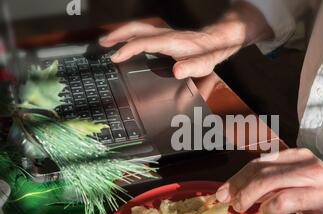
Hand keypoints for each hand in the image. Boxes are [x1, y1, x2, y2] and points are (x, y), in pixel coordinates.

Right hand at [99, 22, 238, 78]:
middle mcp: (165, 35)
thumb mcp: (203, 65)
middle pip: (136, 29)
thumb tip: (176, 71)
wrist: (216, 42)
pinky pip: (143, 32)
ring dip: (121, 33)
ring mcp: (164, 34)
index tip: (115, 57)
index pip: (144, 42)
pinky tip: (126, 42)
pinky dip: (130, 35)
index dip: (128, 48)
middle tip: (103, 43)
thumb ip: (191, 68)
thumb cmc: (208, 54)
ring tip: (106, 41)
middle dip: (118, 35)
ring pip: (138, 28)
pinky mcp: (165, 35)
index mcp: (171, 42)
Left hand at [216, 149, 322, 213]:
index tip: (222, 193)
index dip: (236, 179)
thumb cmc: (321, 190)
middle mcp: (311, 171)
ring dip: (267, 209)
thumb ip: (269, 177)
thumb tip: (232, 190)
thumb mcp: (296, 174)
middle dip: (244, 194)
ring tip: (265, 213)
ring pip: (283, 199)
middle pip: (266, 179)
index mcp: (300, 157)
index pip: (259, 164)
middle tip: (236, 205)